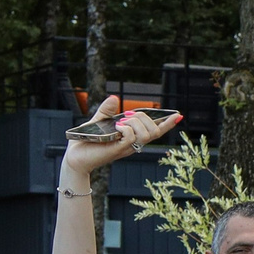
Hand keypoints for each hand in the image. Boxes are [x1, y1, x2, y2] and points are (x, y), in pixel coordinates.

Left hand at [62, 95, 182, 175]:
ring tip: (120, 123)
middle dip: (145, 117)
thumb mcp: (99, 120)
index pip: (155, 131)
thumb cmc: (88, 140)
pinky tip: (116, 127)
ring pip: (146, 134)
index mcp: (132, 137)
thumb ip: (108, 110)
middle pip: (154, 131)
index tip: (178, 115)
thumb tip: (115, 98)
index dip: (167, 124)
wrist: (75, 155)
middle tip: (126, 116)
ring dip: (135, 123)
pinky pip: (131, 138)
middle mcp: (132, 144)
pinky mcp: (118, 150)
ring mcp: (126, 148)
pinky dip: (126, 128)